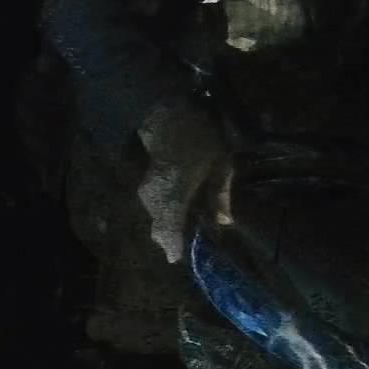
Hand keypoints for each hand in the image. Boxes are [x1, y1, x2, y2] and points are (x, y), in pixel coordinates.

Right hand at [136, 98, 226, 263]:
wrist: (166, 110)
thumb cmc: (198, 135)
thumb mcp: (219, 163)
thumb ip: (220, 195)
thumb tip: (224, 221)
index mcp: (174, 195)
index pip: (170, 231)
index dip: (174, 247)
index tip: (178, 259)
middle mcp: (155, 198)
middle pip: (159, 228)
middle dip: (172, 237)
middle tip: (188, 244)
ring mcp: (147, 190)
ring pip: (156, 217)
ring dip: (169, 224)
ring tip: (186, 228)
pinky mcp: (145, 183)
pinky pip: (154, 206)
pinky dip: (165, 212)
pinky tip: (178, 211)